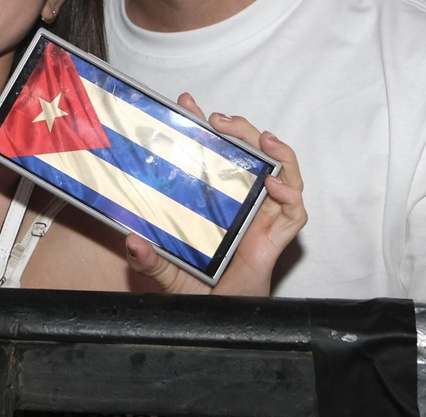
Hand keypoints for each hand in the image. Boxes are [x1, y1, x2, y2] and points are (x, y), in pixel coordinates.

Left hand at [124, 92, 306, 295]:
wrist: (219, 322)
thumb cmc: (197, 293)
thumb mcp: (167, 272)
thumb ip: (150, 259)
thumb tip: (131, 242)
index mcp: (216, 201)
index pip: (213, 154)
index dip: (204, 127)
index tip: (187, 104)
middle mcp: (242, 203)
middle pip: (251, 155)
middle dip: (242, 131)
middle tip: (220, 121)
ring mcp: (263, 218)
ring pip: (280, 174)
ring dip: (275, 153)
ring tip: (263, 140)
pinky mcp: (278, 238)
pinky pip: (294, 212)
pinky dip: (290, 195)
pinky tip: (277, 187)